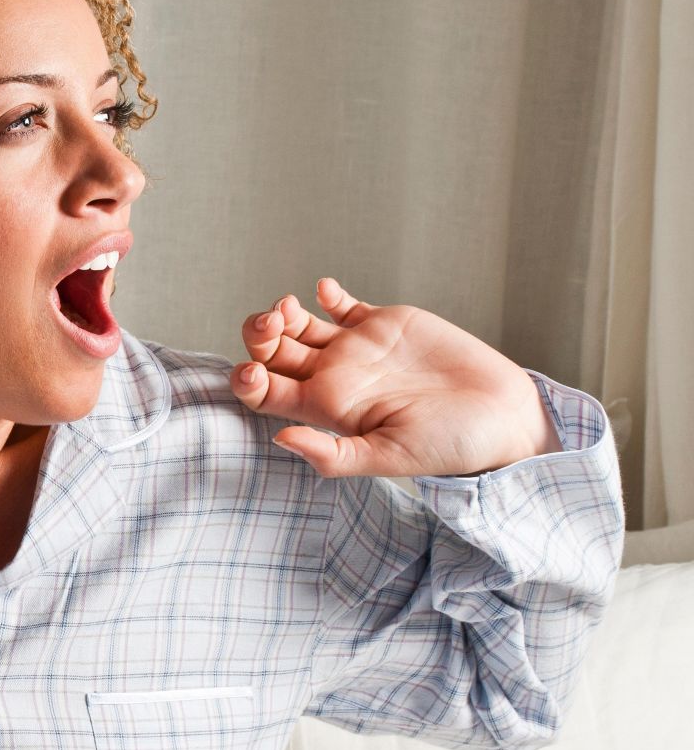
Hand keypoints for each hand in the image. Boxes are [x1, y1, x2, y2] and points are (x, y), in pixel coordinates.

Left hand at [228, 278, 560, 477]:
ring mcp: (357, 348)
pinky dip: (326, 294)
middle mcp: (334, 376)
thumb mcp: (390, 457)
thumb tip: (280, 439)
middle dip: (257, 335)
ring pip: (297, 324)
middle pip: (271, 351)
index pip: (265, 392)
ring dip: (281, 312)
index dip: (246, 380)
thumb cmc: (451, 447)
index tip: (254, 371)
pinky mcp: (385, 323)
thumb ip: (335, 454)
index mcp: (325, 409)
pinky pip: (342, 305)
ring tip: (289, 307)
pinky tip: (326, 292)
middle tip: (271, 326)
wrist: (503, 417)